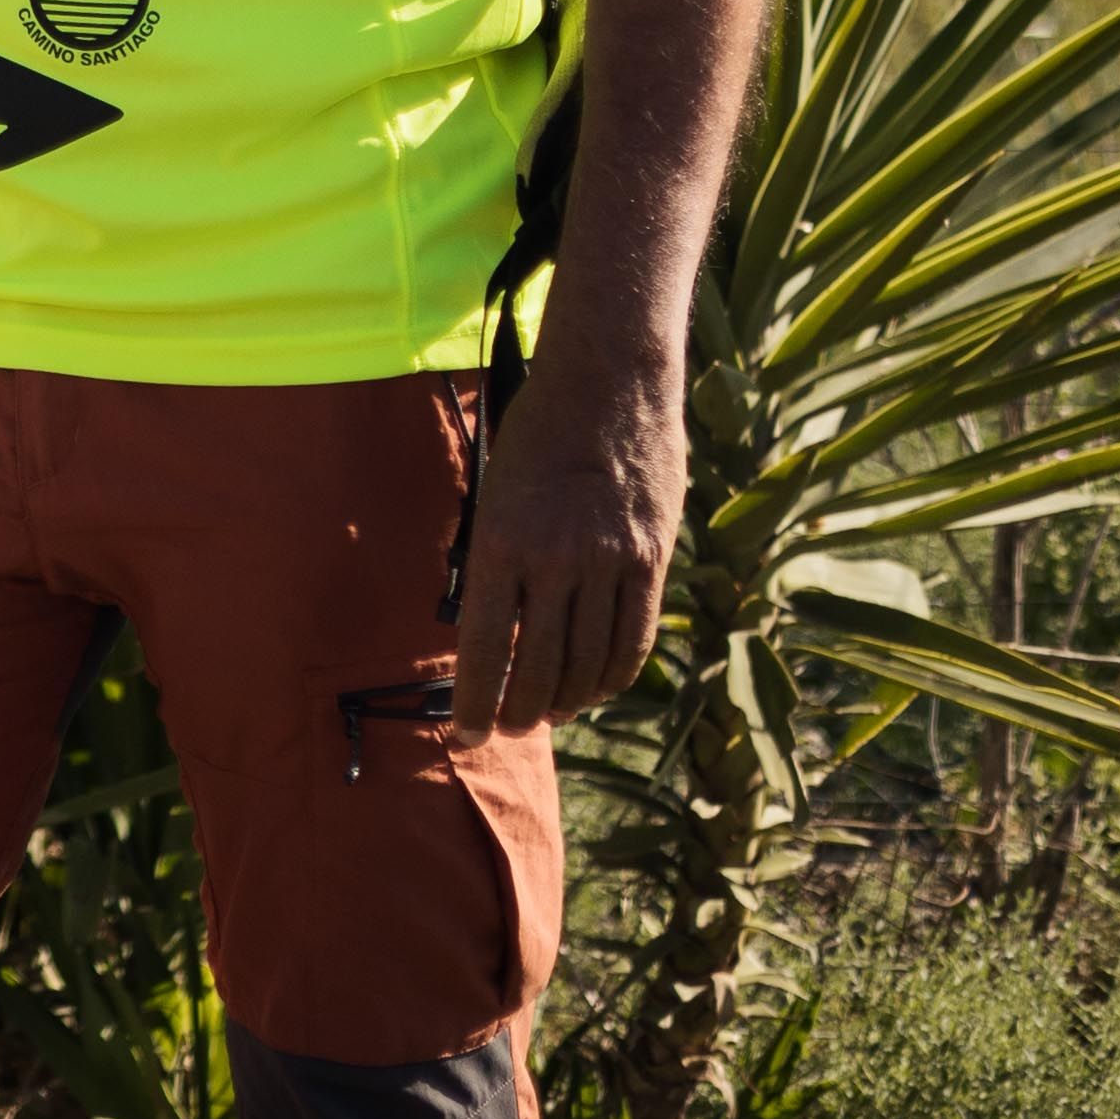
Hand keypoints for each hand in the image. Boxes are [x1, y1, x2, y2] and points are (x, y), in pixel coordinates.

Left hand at [448, 326, 683, 742]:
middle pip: (540, 668)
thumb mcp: (494, 494)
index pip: (484, 649)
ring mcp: (613, 561)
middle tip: (507, 730)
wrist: (608, 380)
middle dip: (519, 712)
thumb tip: (489, 629)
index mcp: (503, 542)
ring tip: (548, 715)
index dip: (475, 704)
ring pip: (589, 663)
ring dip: (566, 702)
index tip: (466, 737)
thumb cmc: (534, 433)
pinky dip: (612, 675)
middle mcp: (558, 559)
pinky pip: (634, 637)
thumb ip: (496, 562)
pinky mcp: (653, 558)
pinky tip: (595, 690)